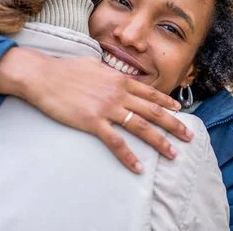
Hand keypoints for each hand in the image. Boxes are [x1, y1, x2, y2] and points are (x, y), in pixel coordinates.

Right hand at [0, 48, 193, 173]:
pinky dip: (128, 156)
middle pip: (153, 111)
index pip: (150, 93)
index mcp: (121, 80)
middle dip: (174, 124)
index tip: (180, 110)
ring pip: (141, 127)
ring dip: (159, 142)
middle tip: (189, 136)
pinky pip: (116, 142)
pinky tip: (138, 167)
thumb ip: (112, 75)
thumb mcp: (97, 66)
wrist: (44, 76)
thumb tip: (118, 78)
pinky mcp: (93, 122)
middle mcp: (120, 94)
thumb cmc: (67, 70)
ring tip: (173, 154)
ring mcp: (108, 108)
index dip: (167, 102)